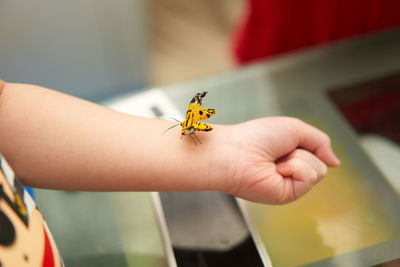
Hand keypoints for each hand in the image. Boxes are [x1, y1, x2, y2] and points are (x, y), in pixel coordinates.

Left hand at [213, 117, 339, 203]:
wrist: (234, 152)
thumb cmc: (256, 137)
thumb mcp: (295, 128)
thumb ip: (320, 142)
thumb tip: (335, 162)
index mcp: (290, 155)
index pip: (317, 152)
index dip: (310, 145)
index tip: (291, 141)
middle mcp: (291, 170)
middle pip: (321, 163)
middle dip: (304, 150)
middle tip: (280, 150)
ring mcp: (290, 184)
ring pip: (319, 170)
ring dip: (299, 158)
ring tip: (277, 159)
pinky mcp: (288, 195)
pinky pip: (310, 178)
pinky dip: (296, 167)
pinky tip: (278, 168)